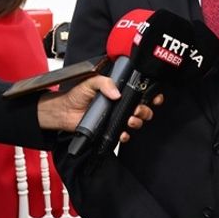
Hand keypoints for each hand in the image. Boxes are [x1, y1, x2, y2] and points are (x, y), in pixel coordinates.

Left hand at [35, 75, 160, 134]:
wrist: (64, 111)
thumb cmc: (76, 95)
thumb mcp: (91, 82)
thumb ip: (104, 83)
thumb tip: (117, 93)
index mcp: (119, 90)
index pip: (139, 92)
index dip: (150, 95)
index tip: (155, 97)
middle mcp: (120, 104)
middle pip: (142, 108)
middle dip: (145, 110)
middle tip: (138, 110)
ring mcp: (116, 117)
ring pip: (136, 122)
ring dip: (137, 122)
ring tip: (130, 120)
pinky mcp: (109, 129)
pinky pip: (123, 134)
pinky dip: (125, 135)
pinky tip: (122, 133)